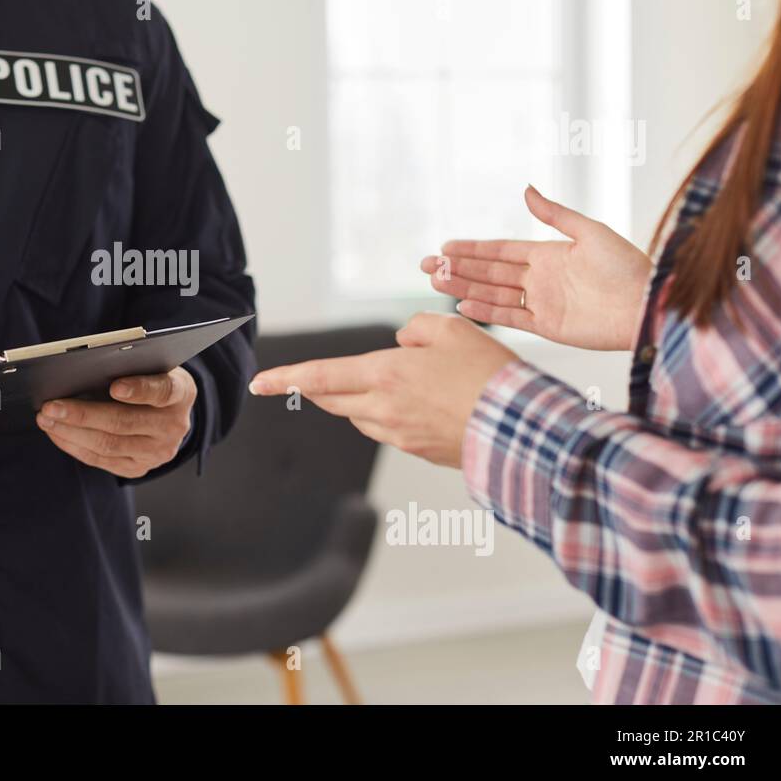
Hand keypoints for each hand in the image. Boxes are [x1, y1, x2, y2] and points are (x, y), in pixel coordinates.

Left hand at [36, 367, 196, 478]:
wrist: (168, 412)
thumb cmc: (149, 378)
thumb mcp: (149, 366)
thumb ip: (126, 367)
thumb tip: (77, 375)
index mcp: (180, 392)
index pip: (162, 390)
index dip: (139, 389)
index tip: (115, 386)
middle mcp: (173, 426)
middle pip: (124, 422)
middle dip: (83, 414)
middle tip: (51, 405)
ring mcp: (158, 452)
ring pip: (109, 444)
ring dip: (71, 432)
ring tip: (46, 419)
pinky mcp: (140, 468)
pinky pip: (101, 460)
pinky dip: (74, 445)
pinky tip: (56, 433)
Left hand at [248, 313, 516, 467]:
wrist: (521, 429)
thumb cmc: (489, 375)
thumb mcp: (452, 329)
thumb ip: (416, 329)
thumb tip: (402, 342)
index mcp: (384, 375)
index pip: (319, 376)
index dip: (285, 379)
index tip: (259, 384)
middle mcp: (383, 409)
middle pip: (332, 398)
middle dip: (321, 385)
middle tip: (320, 375)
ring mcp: (398, 435)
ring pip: (359, 415)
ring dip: (361, 398)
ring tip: (403, 381)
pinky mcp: (416, 451)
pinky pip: (387, 430)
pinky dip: (390, 414)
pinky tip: (423, 403)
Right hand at [420, 186, 651, 350]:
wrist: (647, 305)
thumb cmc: (627, 267)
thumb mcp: (590, 232)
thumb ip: (555, 215)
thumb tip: (526, 189)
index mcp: (548, 254)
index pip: (500, 251)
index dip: (472, 249)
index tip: (445, 247)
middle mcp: (540, 278)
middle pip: (489, 273)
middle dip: (457, 268)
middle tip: (426, 266)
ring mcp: (541, 303)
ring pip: (492, 294)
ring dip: (463, 289)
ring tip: (435, 283)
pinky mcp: (547, 326)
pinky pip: (510, 317)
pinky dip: (487, 312)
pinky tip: (464, 306)